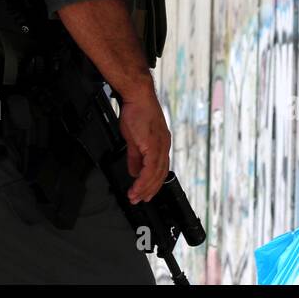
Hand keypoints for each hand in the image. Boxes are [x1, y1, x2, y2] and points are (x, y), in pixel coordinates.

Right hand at [119, 87, 170, 204]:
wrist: (138, 97)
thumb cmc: (137, 112)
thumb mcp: (134, 138)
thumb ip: (135, 157)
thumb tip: (134, 172)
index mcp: (161, 144)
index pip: (160, 169)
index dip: (153, 183)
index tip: (145, 193)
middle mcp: (164, 146)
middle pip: (160, 174)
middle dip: (149, 190)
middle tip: (139, 200)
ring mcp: (160, 145)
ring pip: (156, 174)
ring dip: (144, 188)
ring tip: (135, 197)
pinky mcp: (153, 144)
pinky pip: (150, 167)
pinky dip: (143, 180)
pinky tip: (136, 186)